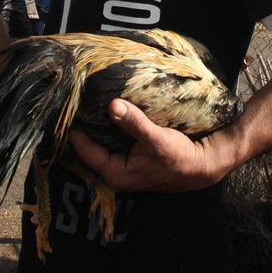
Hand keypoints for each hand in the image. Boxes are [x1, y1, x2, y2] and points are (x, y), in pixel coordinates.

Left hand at [69, 99, 224, 192]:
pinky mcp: (131, 157)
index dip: (76, 128)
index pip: (84, 149)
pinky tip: (109, 110)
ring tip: (89, 100)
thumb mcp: (156, 138)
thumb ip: (134, 122)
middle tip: (77, 99)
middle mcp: (115, 172)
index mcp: (115, 173)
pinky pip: (113, 140)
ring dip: (98, 125)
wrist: (202, 165)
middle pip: (90, 146)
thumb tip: (111, 106)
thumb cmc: (179, 157)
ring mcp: (123, 165)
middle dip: (86, 125)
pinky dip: (110, 127)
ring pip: (102, 142)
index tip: (69, 105)